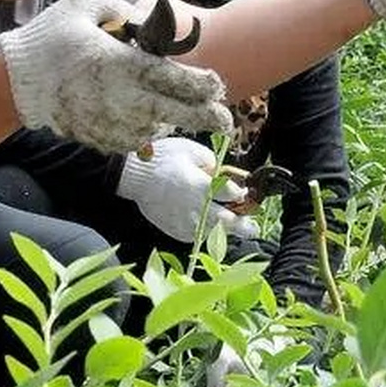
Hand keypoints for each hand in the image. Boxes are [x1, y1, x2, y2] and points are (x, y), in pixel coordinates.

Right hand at [0, 0, 231, 153]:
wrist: (14, 83)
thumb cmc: (49, 39)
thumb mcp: (82, 6)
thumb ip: (121, 10)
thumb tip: (148, 18)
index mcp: (120, 63)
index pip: (173, 78)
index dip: (202, 85)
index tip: (219, 85)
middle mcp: (120, 98)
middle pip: (176, 113)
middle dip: (206, 118)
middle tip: (226, 122)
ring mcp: (110, 123)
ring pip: (157, 128)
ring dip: (173, 122)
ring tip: (182, 114)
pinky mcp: (100, 139)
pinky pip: (134, 140)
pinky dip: (147, 131)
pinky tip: (150, 121)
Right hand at [116, 137, 250, 243]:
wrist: (134, 177)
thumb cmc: (161, 159)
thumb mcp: (190, 149)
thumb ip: (211, 161)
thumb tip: (220, 172)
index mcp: (204, 186)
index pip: (234, 195)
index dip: (243, 194)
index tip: (245, 193)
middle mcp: (198, 208)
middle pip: (230, 223)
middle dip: (245, 225)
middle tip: (252, 226)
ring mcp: (186, 222)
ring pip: (214, 234)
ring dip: (225, 231)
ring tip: (234, 229)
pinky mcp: (176, 230)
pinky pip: (197, 236)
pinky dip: (204, 232)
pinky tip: (205, 225)